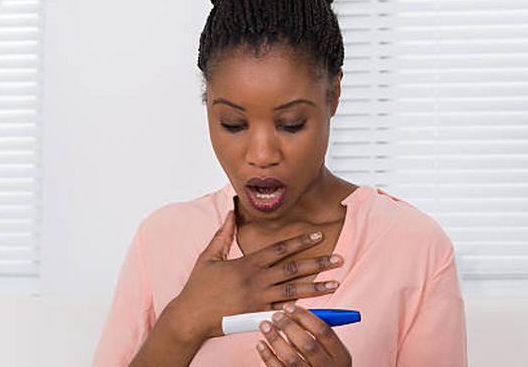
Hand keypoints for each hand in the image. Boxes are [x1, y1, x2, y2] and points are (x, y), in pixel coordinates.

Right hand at [170, 198, 345, 340]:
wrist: (190, 317)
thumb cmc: (198, 287)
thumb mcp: (209, 256)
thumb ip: (223, 234)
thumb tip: (230, 211)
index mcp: (248, 264)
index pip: (280, 250)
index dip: (300, 242)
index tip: (318, 235)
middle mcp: (256, 281)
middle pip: (293, 269)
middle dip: (318, 263)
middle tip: (338, 259)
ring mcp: (258, 300)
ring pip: (294, 292)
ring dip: (317, 287)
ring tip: (335, 283)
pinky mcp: (257, 316)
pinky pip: (282, 312)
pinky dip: (300, 309)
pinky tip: (317, 307)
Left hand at [256, 302, 351, 365]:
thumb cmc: (322, 365)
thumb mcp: (330, 351)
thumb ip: (316, 334)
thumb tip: (291, 313)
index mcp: (339, 356)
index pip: (323, 331)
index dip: (304, 316)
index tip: (289, 307)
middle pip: (307, 344)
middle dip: (289, 326)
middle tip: (276, 315)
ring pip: (291, 358)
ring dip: (275, 339)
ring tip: (265, 326)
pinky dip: (267, 356)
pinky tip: (261, 344)